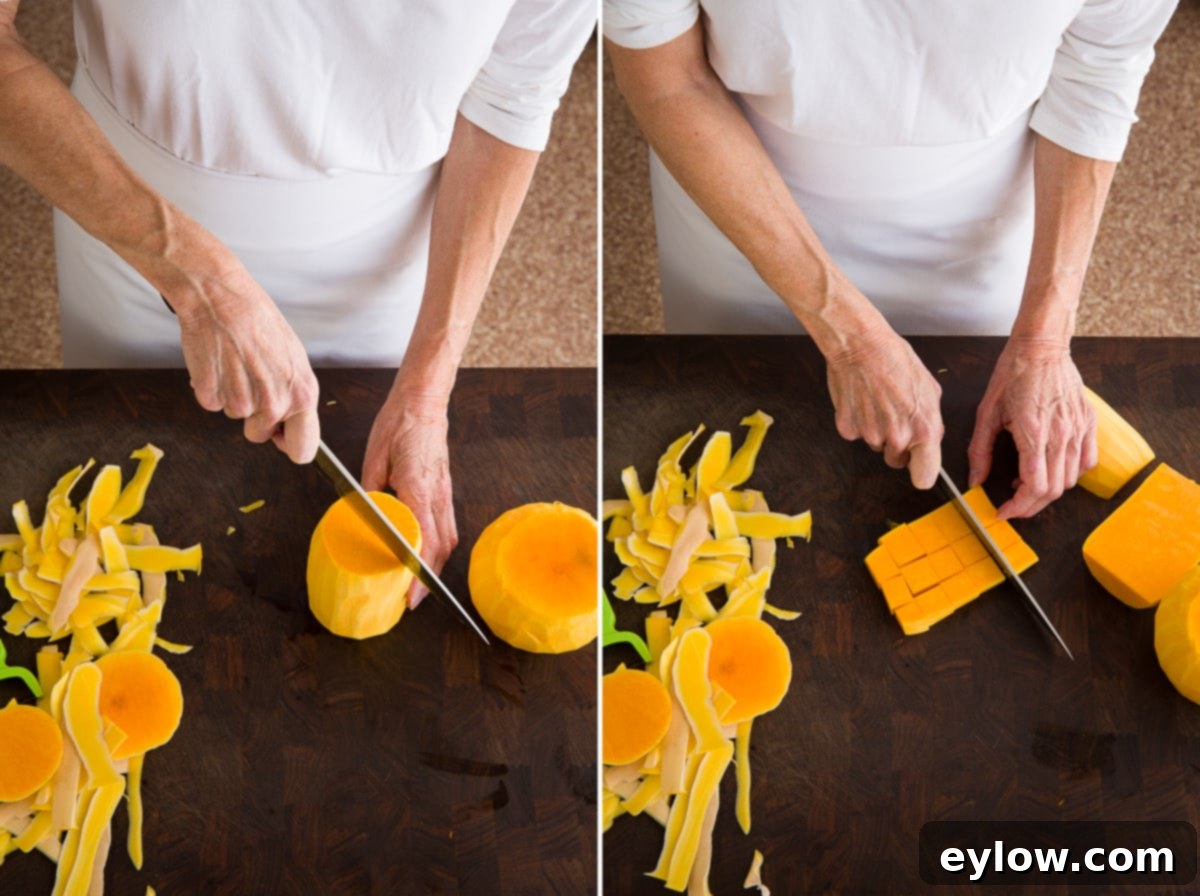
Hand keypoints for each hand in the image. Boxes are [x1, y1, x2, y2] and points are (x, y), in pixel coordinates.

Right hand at [173, 264, 319, 463]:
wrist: (222, 298)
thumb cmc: (259, 322)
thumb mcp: (293, 360)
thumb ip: (295, 397)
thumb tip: (292, 427)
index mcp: (303, 396)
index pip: (303, 450)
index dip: (289, 444)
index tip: (282, 435)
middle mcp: (275, 404)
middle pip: (260, 435)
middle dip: (255, 418)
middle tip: (252, 382)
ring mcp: (242, 402)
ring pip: (235, 417)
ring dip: (233, 395)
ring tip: (237, 363)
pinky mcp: (211, 396)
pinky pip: (212, 404)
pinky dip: (212, 388)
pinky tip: (219, 362)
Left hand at [361, 388, 456, 608]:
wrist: (424, 402)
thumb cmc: (399, 424)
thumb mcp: (374, 456)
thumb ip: (370, 490)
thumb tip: (363, 517)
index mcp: (418, 486)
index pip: (423, 539)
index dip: (418, 572)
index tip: (410, 595)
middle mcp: (437, 494)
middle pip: (440, 547)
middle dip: (429, 578)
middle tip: (411, 600)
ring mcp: (445, 492)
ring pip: (448, 539)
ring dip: (437, 564)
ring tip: (419, 584)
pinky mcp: (446, 489)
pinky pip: (447, 526)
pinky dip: (440, 546)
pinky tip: (429, 554)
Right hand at [826, 327, 944, 488]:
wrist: (862, 346)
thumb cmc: (896, 360)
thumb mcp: (930, 389)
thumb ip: (931, 421)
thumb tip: (928, 438)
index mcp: (924, 430)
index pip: (924, 477)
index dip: (920, 471)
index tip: (917, 464)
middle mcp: (897, 438)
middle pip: (896, 461)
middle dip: (897, 445)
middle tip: (894, 416)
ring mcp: (870, 435)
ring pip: (876, 445)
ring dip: (877, 430)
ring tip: (878, 401)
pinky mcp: (847, 429)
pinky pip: (856, 434)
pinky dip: (858, 421)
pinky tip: (862, 400)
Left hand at [967, 338, 1097, 518]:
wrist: (1042, 347)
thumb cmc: (1013, 374)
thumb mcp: (986, 412)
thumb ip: (980, 450)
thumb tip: (975, 479)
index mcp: (1033, 432)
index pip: (1035, 486)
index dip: (1018, 507)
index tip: (1004, 511)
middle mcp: (1060, 433)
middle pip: (1054, 490)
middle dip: (1031, 505)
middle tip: (1012, 504)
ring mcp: (1078, 429)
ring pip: (1071, 479)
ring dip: (1048, 490)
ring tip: (1026, 482)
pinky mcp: (1088, 423)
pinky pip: (1087, 461)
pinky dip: (1070, 473)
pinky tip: (1050, 467)